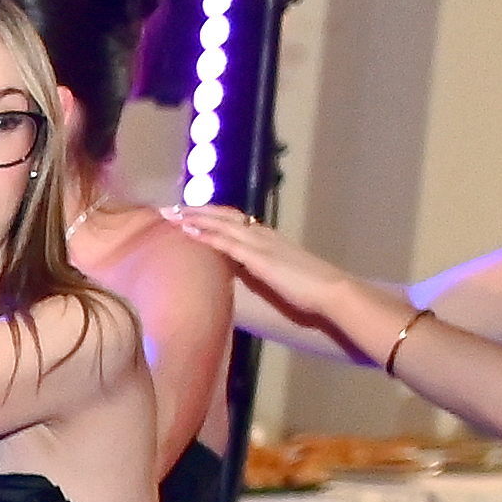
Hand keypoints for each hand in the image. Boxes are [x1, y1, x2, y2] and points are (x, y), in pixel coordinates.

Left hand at [162, 204, 413, 364]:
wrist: (333, 293)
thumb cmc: (312, 291)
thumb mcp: (283, 275)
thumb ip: (265, 271)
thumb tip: (248, 278)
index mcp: (269, 238)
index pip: (235, 219)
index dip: (211, 214)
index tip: (189, 212)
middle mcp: (263, 235)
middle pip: (224, 215)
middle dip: (195, 210)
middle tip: (168, 209)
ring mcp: (261, 245)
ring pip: (222, 223)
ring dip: (194, 217)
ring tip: (170, 215)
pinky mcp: (259, 259)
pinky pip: (227, 242)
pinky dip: (206, 234)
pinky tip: (188, 232)